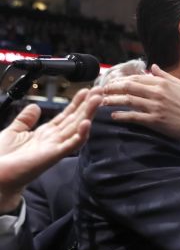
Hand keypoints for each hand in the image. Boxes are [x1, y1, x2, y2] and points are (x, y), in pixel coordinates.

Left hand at [0, 88, 100, 211]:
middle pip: (75, 119)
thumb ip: (25, 120)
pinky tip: (87, 123)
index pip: (65, 116)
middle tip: (99, 91)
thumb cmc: (3, 158)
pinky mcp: (54, 155)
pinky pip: (72, 144)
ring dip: (89, 114)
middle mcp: (54, 140)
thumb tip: (35, 107)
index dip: (76, 103)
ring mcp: (56, 147)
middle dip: (87, 105)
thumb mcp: (13, 132)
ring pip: (77, 128)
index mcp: (45, 134)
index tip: (86, 91)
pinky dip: (81, 134)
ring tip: (97, 100)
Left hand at [102, 64, 179, 153]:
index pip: (136, 78)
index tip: (111, 82)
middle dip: (112, 88)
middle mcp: (157, 93)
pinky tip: (113, 115)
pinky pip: (134, 116)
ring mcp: (155, 107)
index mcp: (163, 83)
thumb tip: (153, 66)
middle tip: (102, 90)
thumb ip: (165, 76)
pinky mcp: (155, 121)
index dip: (121, 79)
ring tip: (102, 102)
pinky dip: (122, 115)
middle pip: (128, 87)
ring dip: (112, 100)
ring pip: (128, 101)